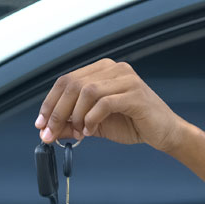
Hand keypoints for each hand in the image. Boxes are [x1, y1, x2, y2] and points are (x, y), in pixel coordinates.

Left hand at [35, 58, 188, 152]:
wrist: (164, 132)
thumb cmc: (133, 123)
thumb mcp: (94, 125)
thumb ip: (72, 125)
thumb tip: (48, 131)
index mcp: (102, 70)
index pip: (66, 81)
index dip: (50, 103)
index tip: (40, 124)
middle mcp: (113, 69)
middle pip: (73, 84)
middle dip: (57, 112)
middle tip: (50, 133)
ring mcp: (126, 79)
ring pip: (87, 91)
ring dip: (75, 116)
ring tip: (79, 132)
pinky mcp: (135, 94)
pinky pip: (104, 103)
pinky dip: (92, 118)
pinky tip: (90, 131)